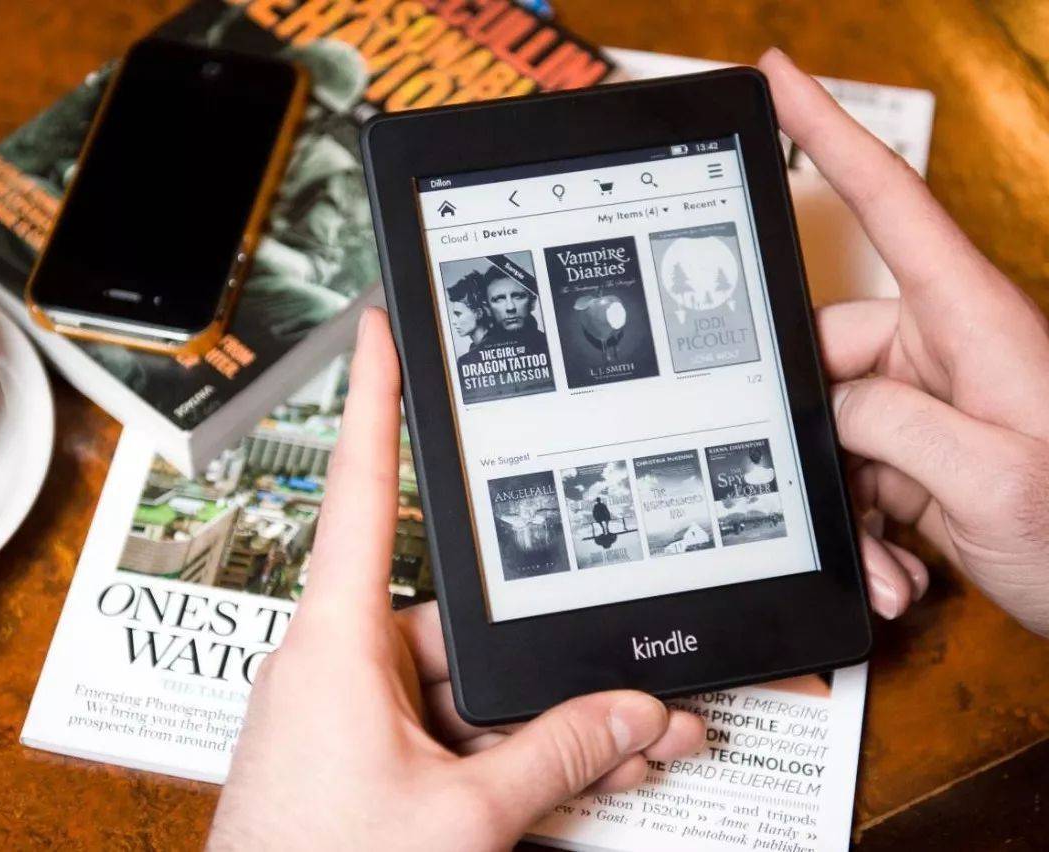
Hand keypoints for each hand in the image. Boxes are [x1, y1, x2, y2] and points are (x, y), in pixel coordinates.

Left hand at [208, 309, 704, 850]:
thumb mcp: (461, 816)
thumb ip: (556, 757)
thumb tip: (632, 715)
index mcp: (336, 642)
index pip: (361, 489)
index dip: (373, 400)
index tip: (378, 329)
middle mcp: (337, 664)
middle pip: (464, 627)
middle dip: (549, 660)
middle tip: (632, 690)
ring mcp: (348, 714)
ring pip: (467, 690)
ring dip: (541, 722)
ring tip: (623, 750)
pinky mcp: (359, 757)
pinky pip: (445, 732)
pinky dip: (504, 752)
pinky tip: (568, 776)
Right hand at [761, 49, 1048, 634]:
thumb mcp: (992, 482)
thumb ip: (894, 425)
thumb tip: (827, 399)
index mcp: (969, 320)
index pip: (890, 202)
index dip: (828, 133)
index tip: (780, 77)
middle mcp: (944, 349)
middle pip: (826, 346)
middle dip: (813, 432)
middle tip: (823, 495)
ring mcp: (933, 401)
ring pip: (836, 424)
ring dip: (847, 501)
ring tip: (888, 560)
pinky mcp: (926, 451)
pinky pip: (861, 470)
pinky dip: (867, 527)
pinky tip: (899, 570)